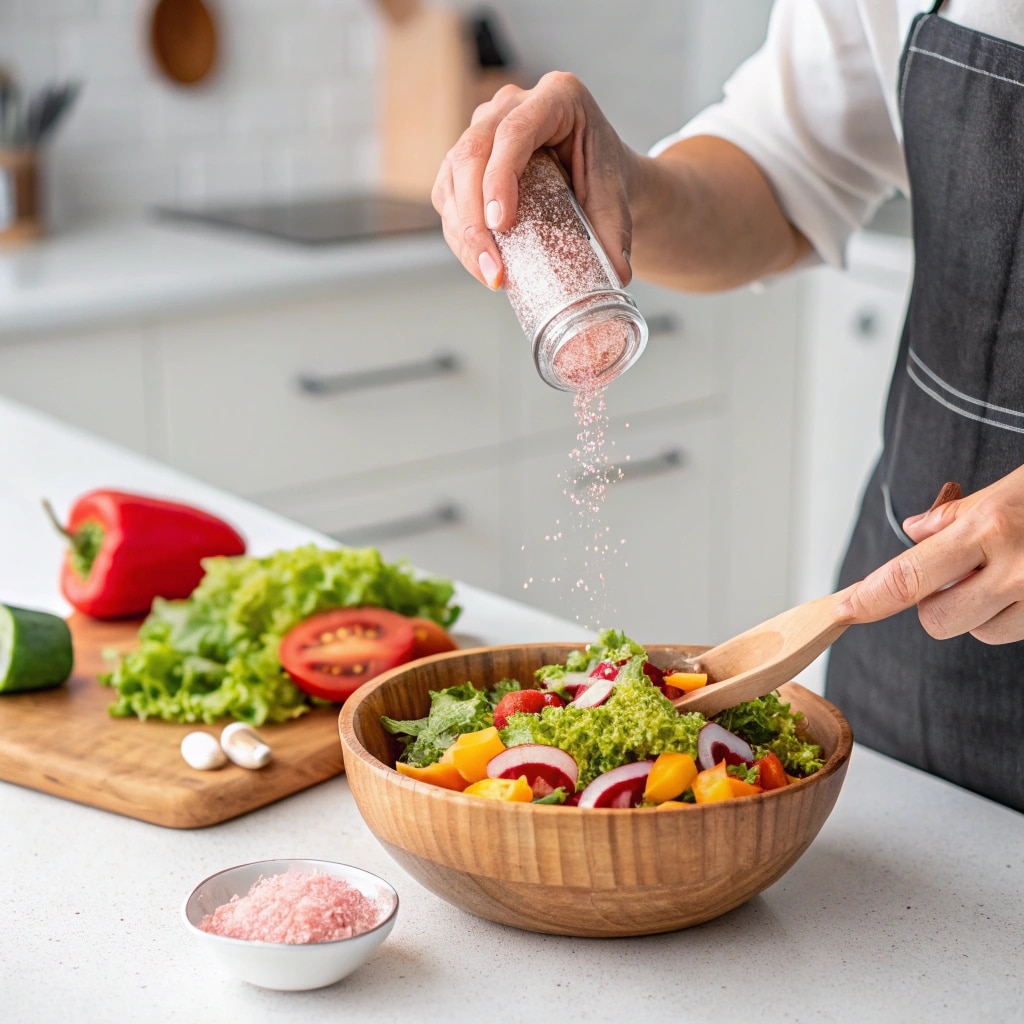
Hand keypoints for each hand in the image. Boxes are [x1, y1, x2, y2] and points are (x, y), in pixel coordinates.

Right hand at [431, 71, 638, 290]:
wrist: (598, 173)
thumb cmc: (606, 178)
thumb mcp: (615, 201)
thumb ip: (615, 235)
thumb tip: (617, 276)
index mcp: (557, 97)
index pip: (514, 132)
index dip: (500, 179)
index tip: (501, 225)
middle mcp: (511, 104)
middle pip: (472, 153)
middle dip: (475, 218)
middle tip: (493, 267)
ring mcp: (483, 127)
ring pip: (453, 176)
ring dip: (463, 231)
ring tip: (489, 274)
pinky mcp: (466, 158)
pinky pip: (448, 194)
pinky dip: (459, 232)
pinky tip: (480, 262)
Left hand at [837, 465, 1023, 642]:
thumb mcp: (1009, 489)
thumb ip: (954, 515)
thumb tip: (915, 532)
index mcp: (989, 528)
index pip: (909, 576)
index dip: (870, 598)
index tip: (845, 608)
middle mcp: (1014, 570)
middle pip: (936, 619)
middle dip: (936, 602)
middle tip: (962, 572)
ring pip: (978, 631)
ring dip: (979, 610)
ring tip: (1008, 572)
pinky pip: (1009, 633)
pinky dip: (1008, 615)